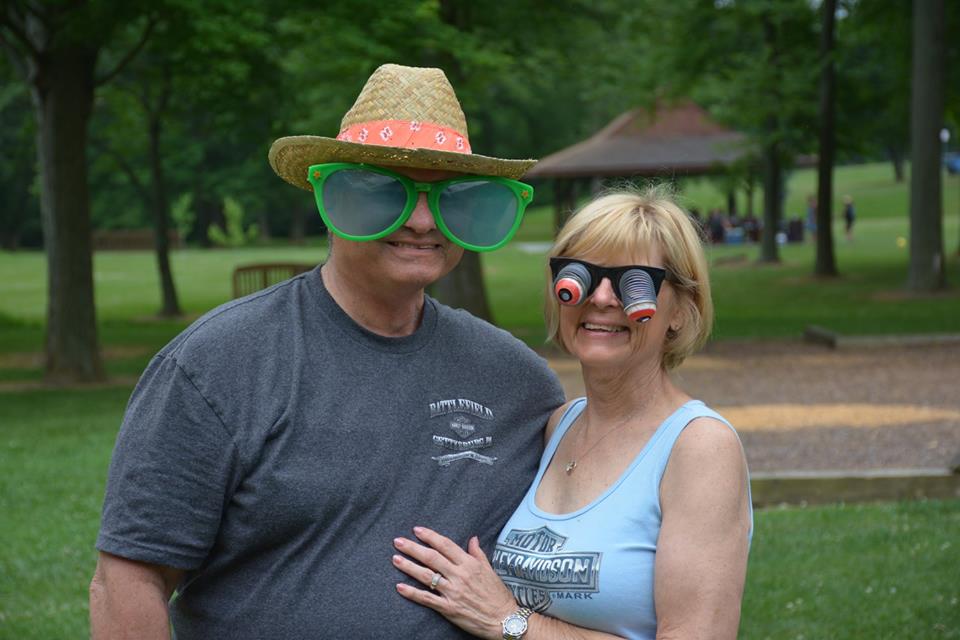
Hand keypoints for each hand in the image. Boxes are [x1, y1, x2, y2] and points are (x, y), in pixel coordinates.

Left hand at [393, 526, 517, 639]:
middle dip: (413, 548)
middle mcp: (460, 576)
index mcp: (469, 564)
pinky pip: (427, 599)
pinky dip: (412, 593)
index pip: (446, 545)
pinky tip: (399, 587)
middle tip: (398, 541)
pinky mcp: (449, 608)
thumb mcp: (489, 570)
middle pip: (432, 558)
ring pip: (427, 576)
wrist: (504, 619)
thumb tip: (472, 538)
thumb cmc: (498, 594)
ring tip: (395, 559)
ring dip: (409, 567)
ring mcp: (453, 592)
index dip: (430, 536)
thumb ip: (478, 553)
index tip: (417, 530)